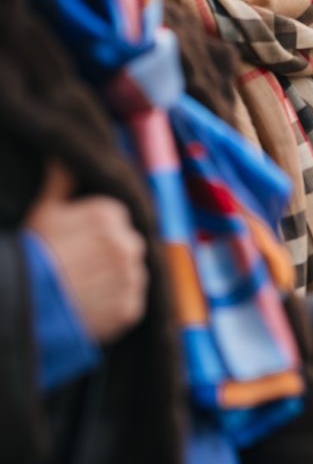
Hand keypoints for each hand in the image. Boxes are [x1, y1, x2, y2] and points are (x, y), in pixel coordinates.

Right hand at [25, 162, 148, 342]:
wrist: (29, 300)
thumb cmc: (34, 251)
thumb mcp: (44, 209)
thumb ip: (61, 181)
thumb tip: (62, 155)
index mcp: (111, 214)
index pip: (115, 218)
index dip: (96, 231)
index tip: (78, 243)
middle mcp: (129, 244)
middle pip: (127, 246)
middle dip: (110, 254)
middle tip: (81, 266)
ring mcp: (132, 278)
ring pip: (131, 275)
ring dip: (115, 279)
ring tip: (85, 286)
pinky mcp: (130, 308)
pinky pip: (130, 303)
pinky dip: (115, 305)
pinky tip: (91, 304)